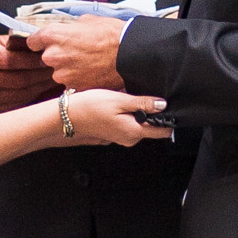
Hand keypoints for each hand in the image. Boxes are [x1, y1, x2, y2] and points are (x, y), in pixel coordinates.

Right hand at [0, 34, 57, 114]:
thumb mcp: (3, 41)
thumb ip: (20, 44)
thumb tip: (45, 47)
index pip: (10, 60)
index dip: (32, 61)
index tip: (48, 59)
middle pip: (18, 80)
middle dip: (41, 75)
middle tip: (57, 71)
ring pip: (21, 95)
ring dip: (41, 88)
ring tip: (54, 80)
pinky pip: (17, 106)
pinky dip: (34, 99)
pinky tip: (44, 91)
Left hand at [33, 16, 128, 92]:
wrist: (130, 55)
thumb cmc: (112, 35)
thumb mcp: (87, 20)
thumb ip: (69, 27)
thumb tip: (66, 30)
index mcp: (53, 35)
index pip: (32, 41)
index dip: (41, 42)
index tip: (46, 43)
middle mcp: (53, 56)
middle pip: (46, 58)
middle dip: (58, 55)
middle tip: (77, 52)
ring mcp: (62, 75)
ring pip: (59, 72)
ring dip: (69, 69)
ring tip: (88, 63)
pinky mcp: (74, 88)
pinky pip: (71, 83)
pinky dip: (79, 80)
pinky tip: (91, 73)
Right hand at [55, 89, 169, 148]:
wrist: (69, 115)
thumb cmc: (91, 107)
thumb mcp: (120, 100)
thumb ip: (143, 103)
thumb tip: (162, 105)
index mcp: (134, 132)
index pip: (163, 131)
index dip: (168, 118)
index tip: (165, 106)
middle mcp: (129, 139)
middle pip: (152, 127)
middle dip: (150, 112)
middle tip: (136, 98)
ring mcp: (122, 138)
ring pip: (139, 125)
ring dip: (137, 112)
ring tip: (123, 100)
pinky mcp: (115, 134)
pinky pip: (129, 125)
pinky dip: (128, 115)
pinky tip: (117, 106)